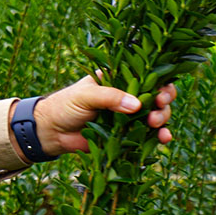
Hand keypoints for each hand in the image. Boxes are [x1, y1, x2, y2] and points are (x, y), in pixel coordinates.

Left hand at [27, 75, 175, 157]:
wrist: (52, 133)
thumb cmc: (65, 106)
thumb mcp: (85, 95)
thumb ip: (109, 97)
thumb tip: (137, 105)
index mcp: (118, 79)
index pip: (146, 76)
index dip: (159, 82)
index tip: (160, 93)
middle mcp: (127, 95)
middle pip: (157, 95)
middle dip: (163, 102)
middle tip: (157, 110)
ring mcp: (129, 116)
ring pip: (157, 114)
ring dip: (162, 119)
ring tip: (155, 125)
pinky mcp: (127, 135)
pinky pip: (149, 135)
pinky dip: (159, 136)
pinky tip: (163, 139)